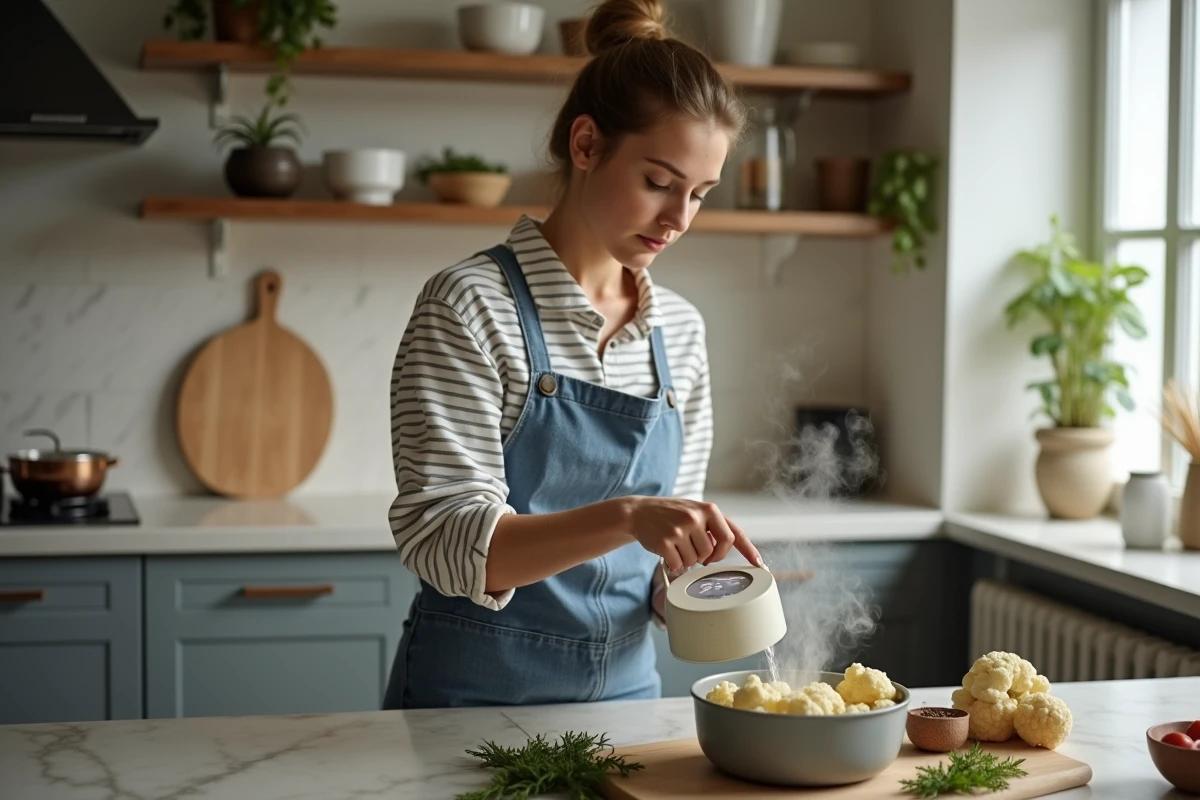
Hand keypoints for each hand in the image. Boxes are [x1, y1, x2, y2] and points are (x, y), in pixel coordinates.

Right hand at [622, 496, 762, 571]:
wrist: (640, 512)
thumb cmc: (672, 514)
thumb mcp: (695, 511)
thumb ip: (714, 527)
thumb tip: (729, 549)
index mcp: (709, 509)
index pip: (733, 535)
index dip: (748, 551)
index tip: (759, 565)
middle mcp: (696, 517)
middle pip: (712, 554)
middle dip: (702, 556)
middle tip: (689, 545)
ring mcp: (679, 529)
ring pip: (695, 561)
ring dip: (686, 559)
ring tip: (676, 544)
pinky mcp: (665, 542)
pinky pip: (678, 565)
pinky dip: (673, 564)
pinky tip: (667, 551)